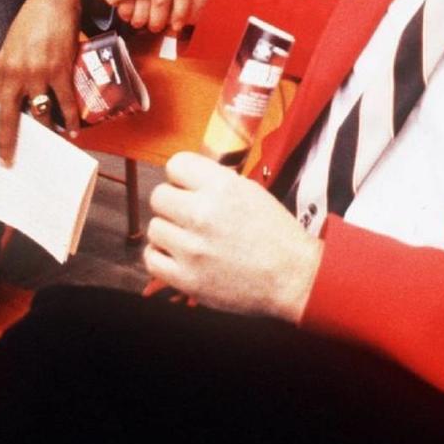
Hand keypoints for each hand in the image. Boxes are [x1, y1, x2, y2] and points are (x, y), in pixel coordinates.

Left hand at [0, 0, 82, 164]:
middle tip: (19, 157)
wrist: (54, 1)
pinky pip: (67, 100)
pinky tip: (75, 128)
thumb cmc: (32, 21)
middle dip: (18, 140)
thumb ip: (11, 71)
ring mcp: (41, 73)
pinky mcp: (62, 69)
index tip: (3, 154)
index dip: (3, 136)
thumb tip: (13, 95)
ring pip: (44, 111)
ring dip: (49, 128)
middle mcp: (19, 74)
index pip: (0, 111)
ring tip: (54, 140)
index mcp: (4, 69)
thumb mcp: (10, 46)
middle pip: (16, 117)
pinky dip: (72, 117)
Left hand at [144, 152, 321, 321]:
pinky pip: (151, 259)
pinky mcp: (186, 278)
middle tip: (187, 214)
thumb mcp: (251, 191)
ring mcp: (192, 247)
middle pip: (159, 196)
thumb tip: (187, 178)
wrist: (292, 276)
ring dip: (169, 232)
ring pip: (155, 227)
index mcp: (222, 186)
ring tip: (189, 238)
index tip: (186, 186)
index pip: (175, 164)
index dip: (180, 176)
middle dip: (172, 203)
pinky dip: (161, 257)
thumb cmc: (276, 234)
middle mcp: (204, 213)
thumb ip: (216, 182)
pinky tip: (178, 255)